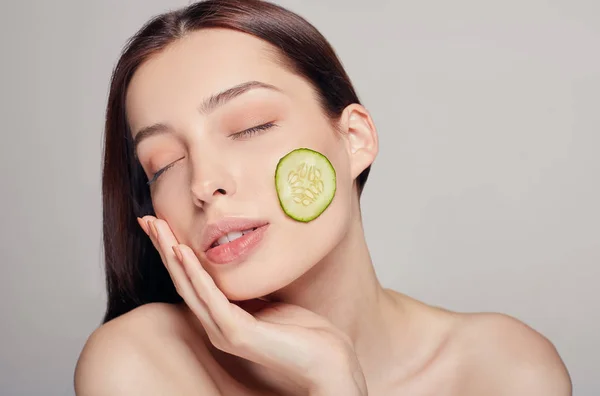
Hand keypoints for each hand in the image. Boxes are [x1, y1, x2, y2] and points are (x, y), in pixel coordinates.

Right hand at [138, 215, 366, 393]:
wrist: (328, 360)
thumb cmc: (303, 332)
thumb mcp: (268, 302)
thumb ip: (246, 290)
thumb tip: (236, 267)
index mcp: (222, 316)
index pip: (191, 279)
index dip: (173, 251)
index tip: (160, 224)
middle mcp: (216, 324)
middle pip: (182, 279)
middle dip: (163, 247)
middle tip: (146, 219)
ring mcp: (224, 330)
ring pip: (189, 286)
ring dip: (171, 254)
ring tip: (157, 228)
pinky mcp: (238, 333)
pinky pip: (211, 298)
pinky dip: (195, 274)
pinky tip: (183, 253)